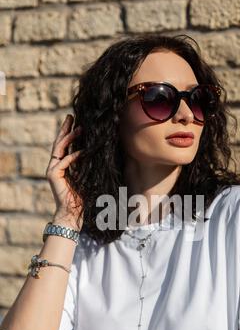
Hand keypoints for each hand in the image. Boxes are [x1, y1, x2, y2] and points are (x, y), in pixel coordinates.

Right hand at [46, 114, 83, 230]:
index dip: (69, 132)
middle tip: (71, 116)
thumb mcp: (86, 176)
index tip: (76, 121)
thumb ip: (86, 164)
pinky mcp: (53, 175)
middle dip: (65, 129)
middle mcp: (55, 165)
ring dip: (69, 137)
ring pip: (60, 148)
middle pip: (59, 142)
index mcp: (62, 165)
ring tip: (78, 128)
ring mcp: (53, 170)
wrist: (74, 213)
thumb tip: (96, 151)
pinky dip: (74, 156)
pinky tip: (83, 151)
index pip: (65, 145)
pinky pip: (64, 161)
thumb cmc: (82, 198)